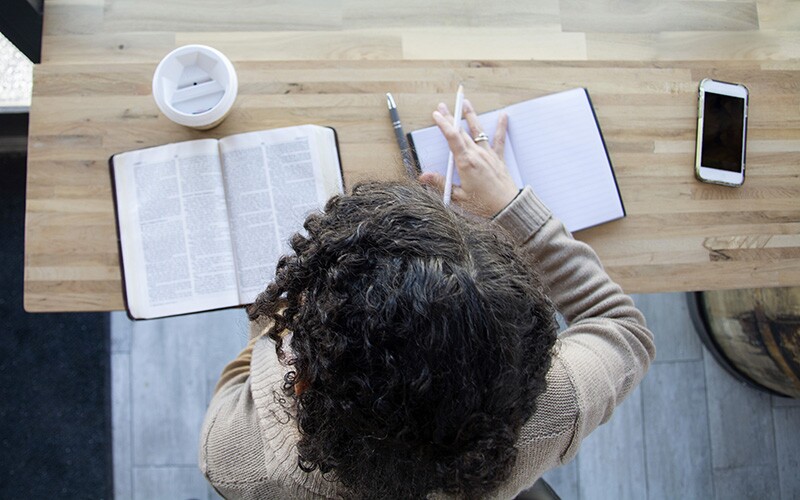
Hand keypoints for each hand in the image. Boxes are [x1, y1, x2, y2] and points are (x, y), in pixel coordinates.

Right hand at [419, 98, 518, 217]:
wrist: (508, 208)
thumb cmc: (483, 205)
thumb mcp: (458, 197)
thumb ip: (440, 184)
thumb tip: (424, 177)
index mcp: (466, 162)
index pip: (452, 137)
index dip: (443, 124)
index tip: (436, 114)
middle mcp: (477, 155)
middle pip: (461, 132)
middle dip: (451, 117)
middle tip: (443, 106)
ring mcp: (488, 155)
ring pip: (478, 131)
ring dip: (471, 116)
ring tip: (466, 103)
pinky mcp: (498, 159)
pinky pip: (499, 140)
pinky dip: (501, 128)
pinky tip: (503, 116)